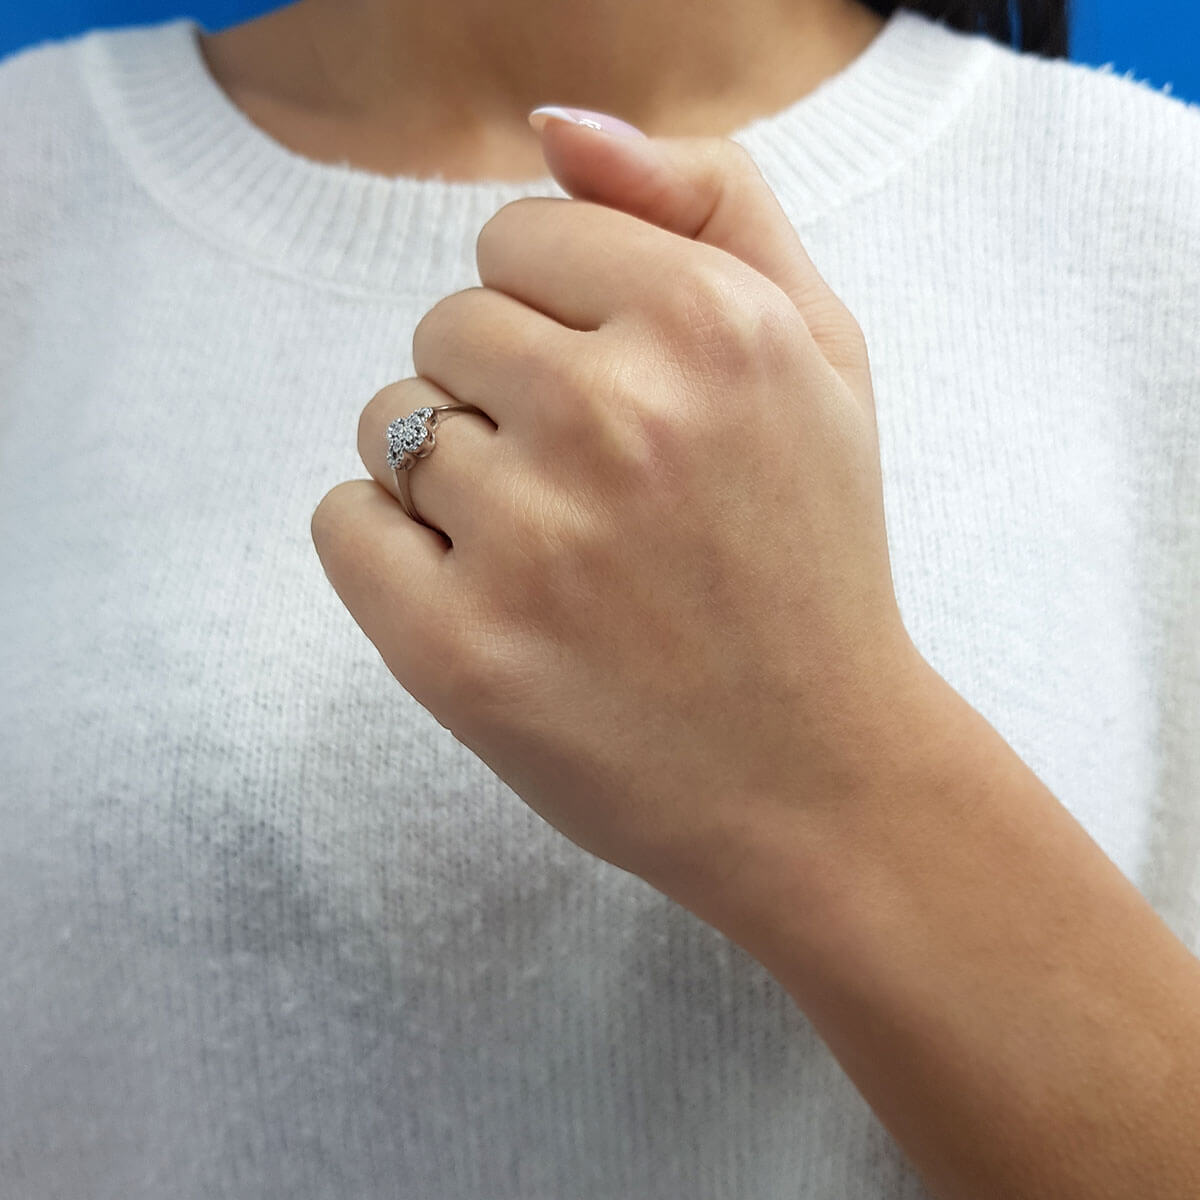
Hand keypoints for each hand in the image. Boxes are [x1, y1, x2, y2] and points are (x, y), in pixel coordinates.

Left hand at [311, 111, 928, 916]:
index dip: (554, 311)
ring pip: (389, 421)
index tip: (605, 386)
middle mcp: (616, 418)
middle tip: (588, 485)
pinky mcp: (455, 651)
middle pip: (446, 323)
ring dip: (447, 471)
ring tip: (544, 547)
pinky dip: (386, 545)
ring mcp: (529, 541)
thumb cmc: (812, 557)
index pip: (516, 237)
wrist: (814, 774)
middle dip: (502, 390)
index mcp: (710, 326)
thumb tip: (554, 127)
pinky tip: (476, 590)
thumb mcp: (820, 351)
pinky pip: (342, 522)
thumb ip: (711, 200)